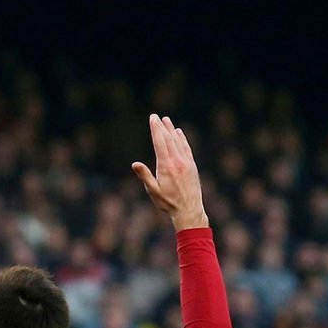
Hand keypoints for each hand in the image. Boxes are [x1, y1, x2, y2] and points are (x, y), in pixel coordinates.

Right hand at [133, 114, 208, 230]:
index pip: (160, 142)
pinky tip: (179, 133)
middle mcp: (177, 161)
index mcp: (166, 166)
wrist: (189, 210)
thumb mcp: (153, 191)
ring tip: (167, 120)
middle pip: (169, 139)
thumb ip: (145, 176)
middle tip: (156, 116)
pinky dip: (182, 139)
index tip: (152, 119)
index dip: (156, 129)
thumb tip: (135, 164)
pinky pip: (186, 148)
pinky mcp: (192, 166)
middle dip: (162, 127)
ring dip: (172, 130)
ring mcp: (186, 163)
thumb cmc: (168, 203)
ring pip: (178, 142)